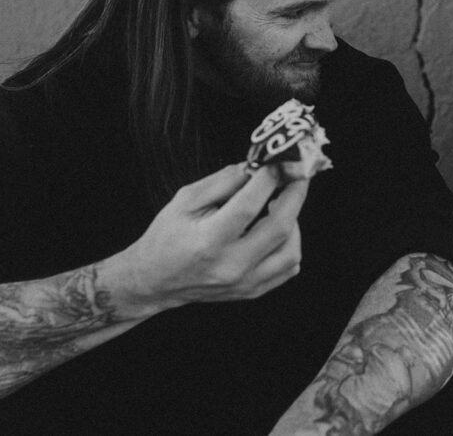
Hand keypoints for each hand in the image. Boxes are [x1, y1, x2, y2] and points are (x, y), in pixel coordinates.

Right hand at [109, 163, 306, 316]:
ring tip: (280, 203)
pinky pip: (288, 267)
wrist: (155, 280)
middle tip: (297, 175)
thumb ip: (222, 181)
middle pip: (279, 228)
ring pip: (291, 250)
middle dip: (295, 195)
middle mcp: (230, 265)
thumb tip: (256, 168)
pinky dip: (290, 243)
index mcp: (208, 241)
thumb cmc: (168, 237)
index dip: (268, 180)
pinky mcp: (252, 290)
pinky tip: (277, 229)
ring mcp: (244, 282)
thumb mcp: (185, 200)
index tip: (278, 162)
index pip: (248, 206)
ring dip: (294, 221)